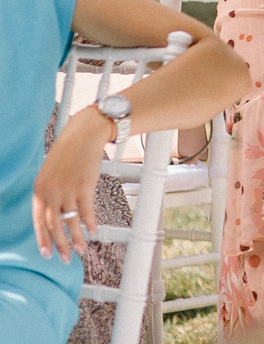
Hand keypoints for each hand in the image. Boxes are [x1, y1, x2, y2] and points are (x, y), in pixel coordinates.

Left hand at [30, 105, 113, 259]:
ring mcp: (67, 190)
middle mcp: (50, 192)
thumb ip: (50, 194)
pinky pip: (86, 211)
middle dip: (60, 245)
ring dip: (76, 239)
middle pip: (54, 226)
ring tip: (81, 250)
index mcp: (39, 191)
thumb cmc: (68, 155)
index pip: (39, 222)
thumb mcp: (51, 175)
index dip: (43, 240)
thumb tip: (54, 216)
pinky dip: (90, 223)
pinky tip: (93, 231)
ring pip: (70, 222)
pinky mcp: (84, 186)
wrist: (83, 135)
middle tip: (66, 259)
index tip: (47, 254)